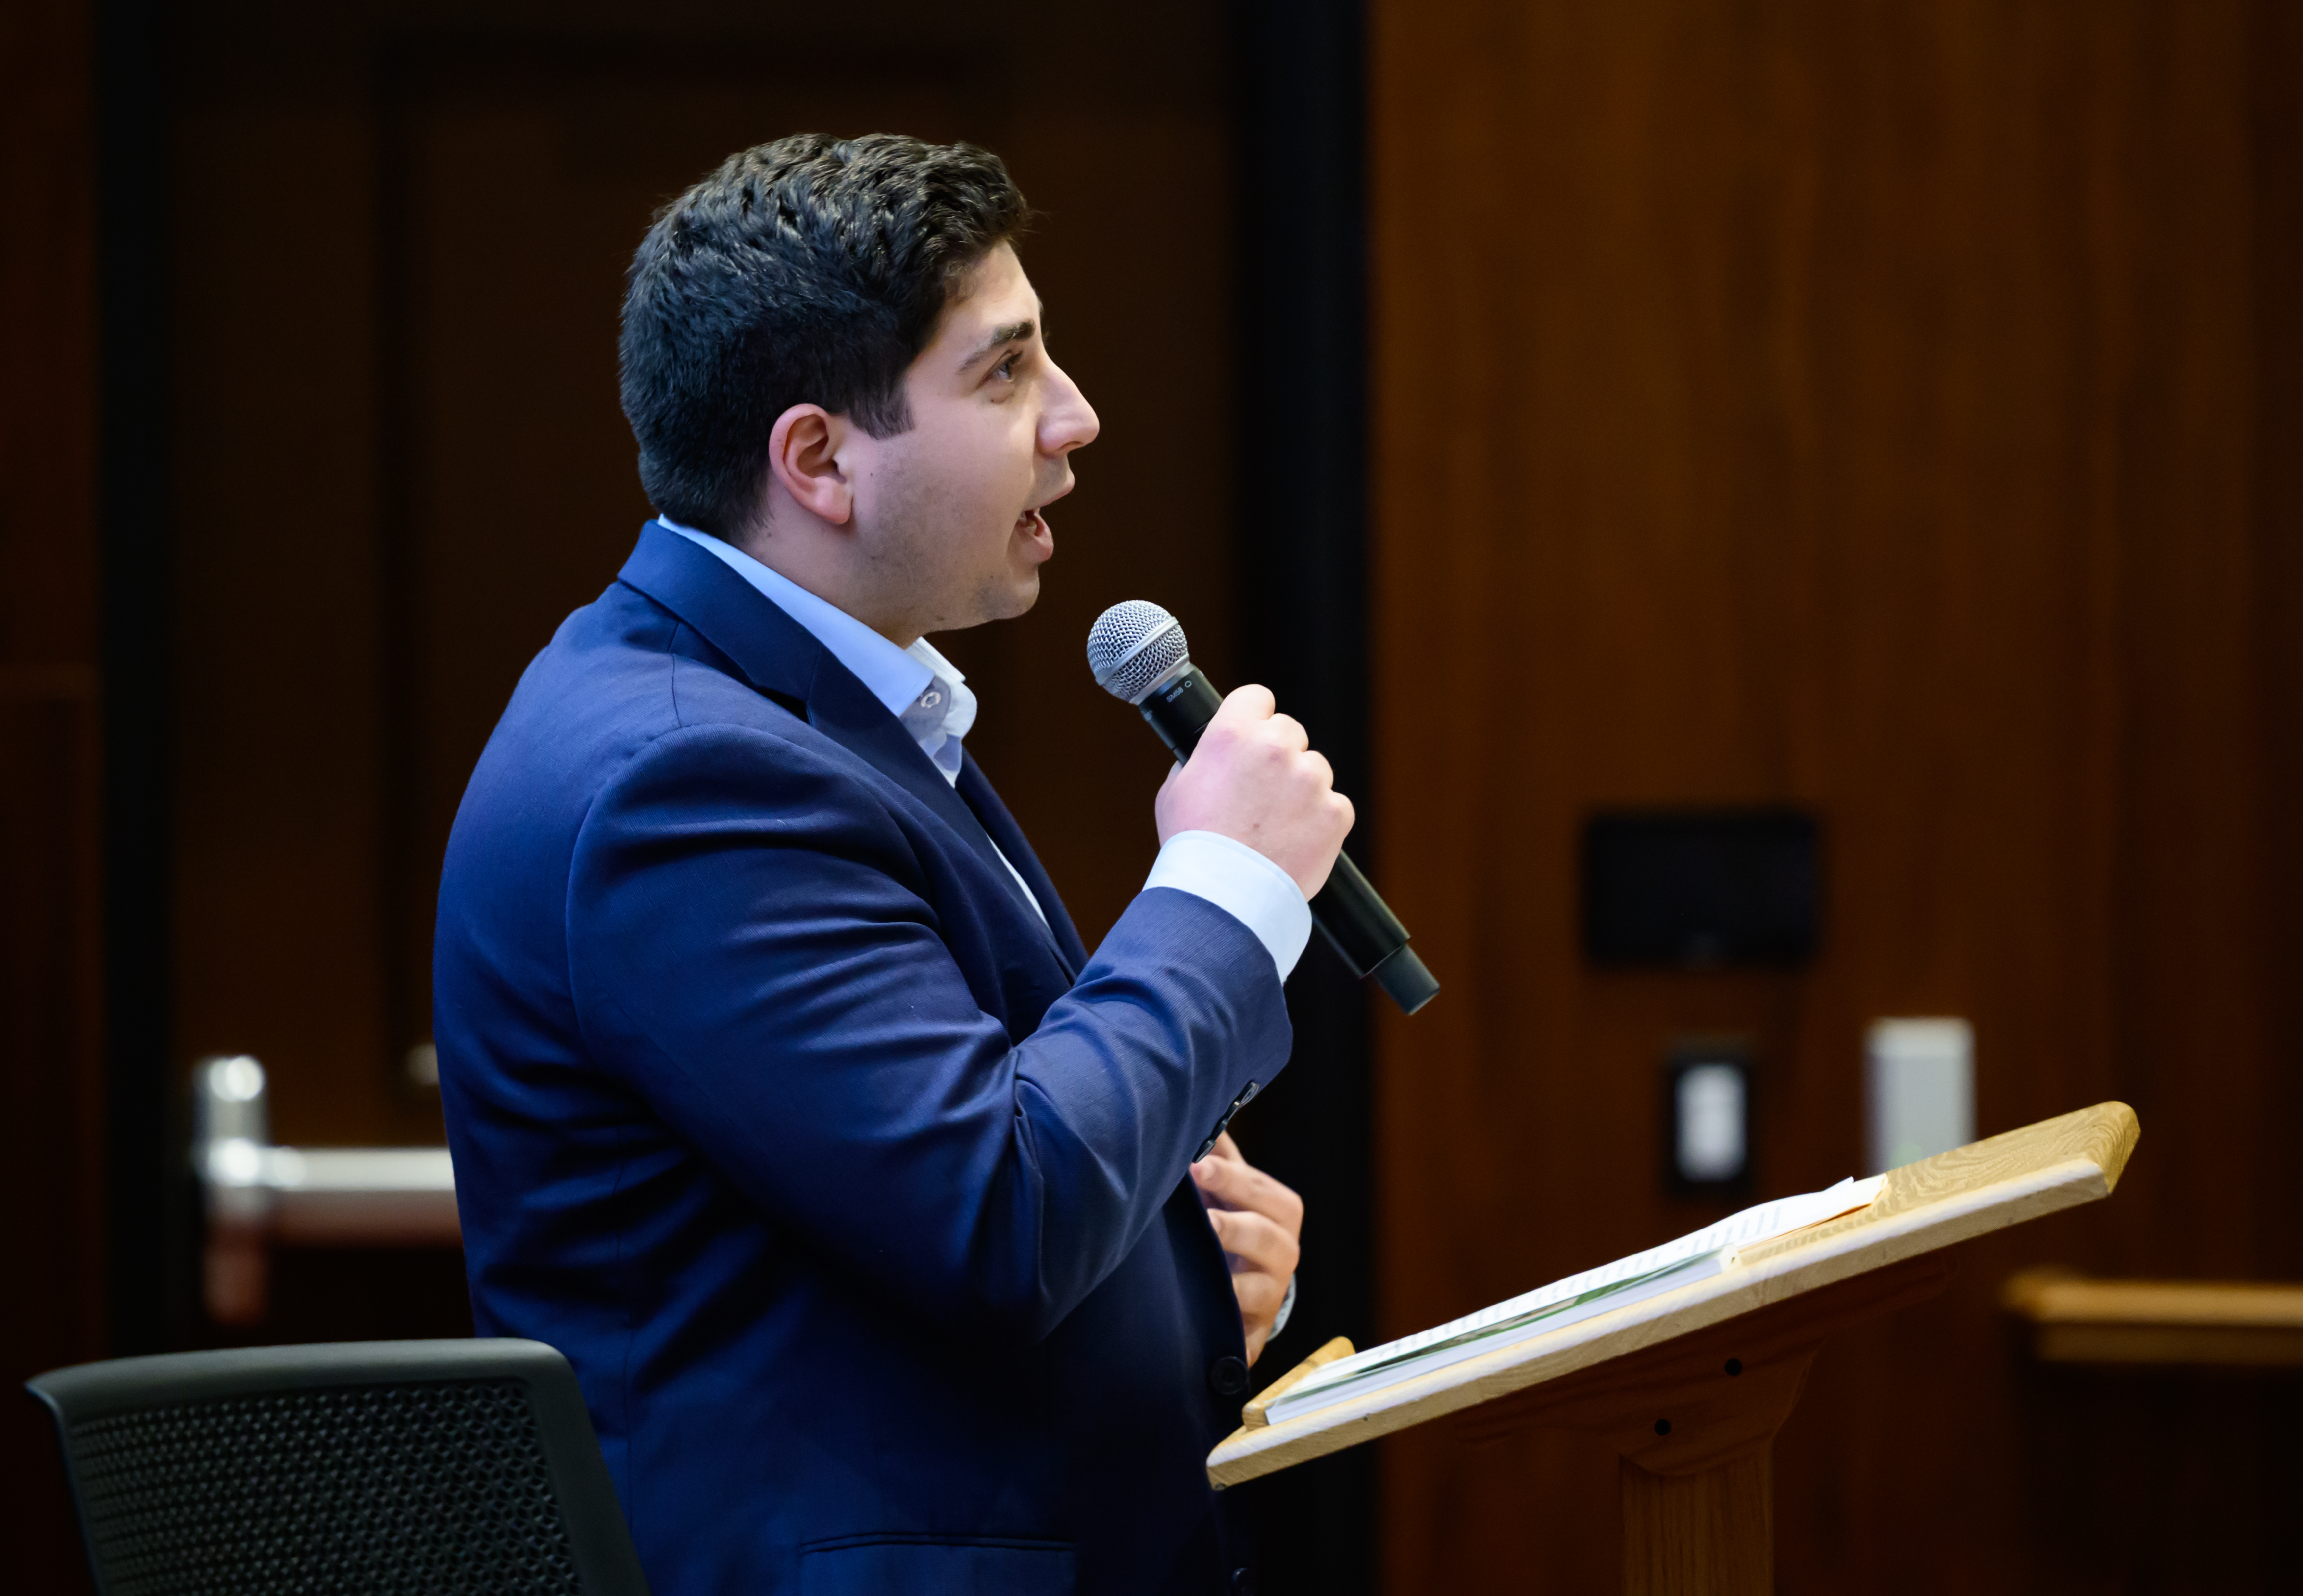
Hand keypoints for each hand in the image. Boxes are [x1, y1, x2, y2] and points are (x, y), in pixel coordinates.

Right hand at [1154, 685, 1354, 897]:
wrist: (1224, 897)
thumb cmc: (1194, 847)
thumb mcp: (1176, 790)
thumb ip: (1201, 760)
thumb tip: (1214, 752)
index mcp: (1232, 734)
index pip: (1257, 697)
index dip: (1254, 717)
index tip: (1253, 735)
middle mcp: (1274, 747)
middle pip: (1289, 732)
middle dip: (1278, 757)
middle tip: (1261, 794)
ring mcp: (1309, 779)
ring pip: (1314, 768)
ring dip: (1301, 789)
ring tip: (1276, 825)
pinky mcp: (1335, 812)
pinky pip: (1334, 805)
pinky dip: (1320, 822)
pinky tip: (1295, 841)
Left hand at [1190, 1132, 1302, 1365]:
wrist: (1239, 1294)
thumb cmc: (1229, 1226)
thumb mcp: (1229, 1188)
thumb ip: (1219, 1153)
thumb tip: (1200, 1101)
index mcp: (1279, 1211)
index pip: (1259, 1190)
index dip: (1229, 1177)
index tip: (1195, 1166)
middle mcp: (1284, 1253)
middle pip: (1264, 1235)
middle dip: (1231, 1222)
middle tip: (1200, 1212)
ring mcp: (1270, 1296)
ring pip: (1260, 1287)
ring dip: (1231, 1275)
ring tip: (1204, 1259)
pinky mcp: (1252, 1335)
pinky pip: (1243, 1332)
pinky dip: (1227, 1325)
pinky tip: (1204, 1313)